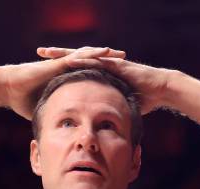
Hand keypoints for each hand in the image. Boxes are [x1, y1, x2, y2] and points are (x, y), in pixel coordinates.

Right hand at [0, 46, 125, 119]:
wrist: (8, 89)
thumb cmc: (22, 100)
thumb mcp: (45, 111)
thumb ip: (55, 118)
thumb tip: (61, 135)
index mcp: (64, 80)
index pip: (87, 77)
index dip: (103, 76)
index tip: (118, 78)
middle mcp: (64, 70)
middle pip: (91, 63)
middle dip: (109, 62)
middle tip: (126, 61)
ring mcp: (61, 64)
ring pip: (87, 56)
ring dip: (104, 55)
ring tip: (120, 53)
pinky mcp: (57, 63)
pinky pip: (77, 56)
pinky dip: (91, 54)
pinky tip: (104, 52)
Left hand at [37, 47, 174, 113]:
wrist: (160, 90)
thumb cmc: (143, 100)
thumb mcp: (118, 105)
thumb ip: (107, 110)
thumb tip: (99, 126)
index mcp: (101, 74)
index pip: (77, 69)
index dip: (61, 68)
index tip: (45, 68)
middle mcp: (103, 65)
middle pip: (75, 58)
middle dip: (57, 55)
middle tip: (39, 52)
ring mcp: (110, 63)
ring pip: (83, 55)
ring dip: (65, 54)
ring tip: (48, 52)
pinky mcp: (117, 64)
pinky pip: (97, 61)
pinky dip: (84, 59)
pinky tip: (70, 59)